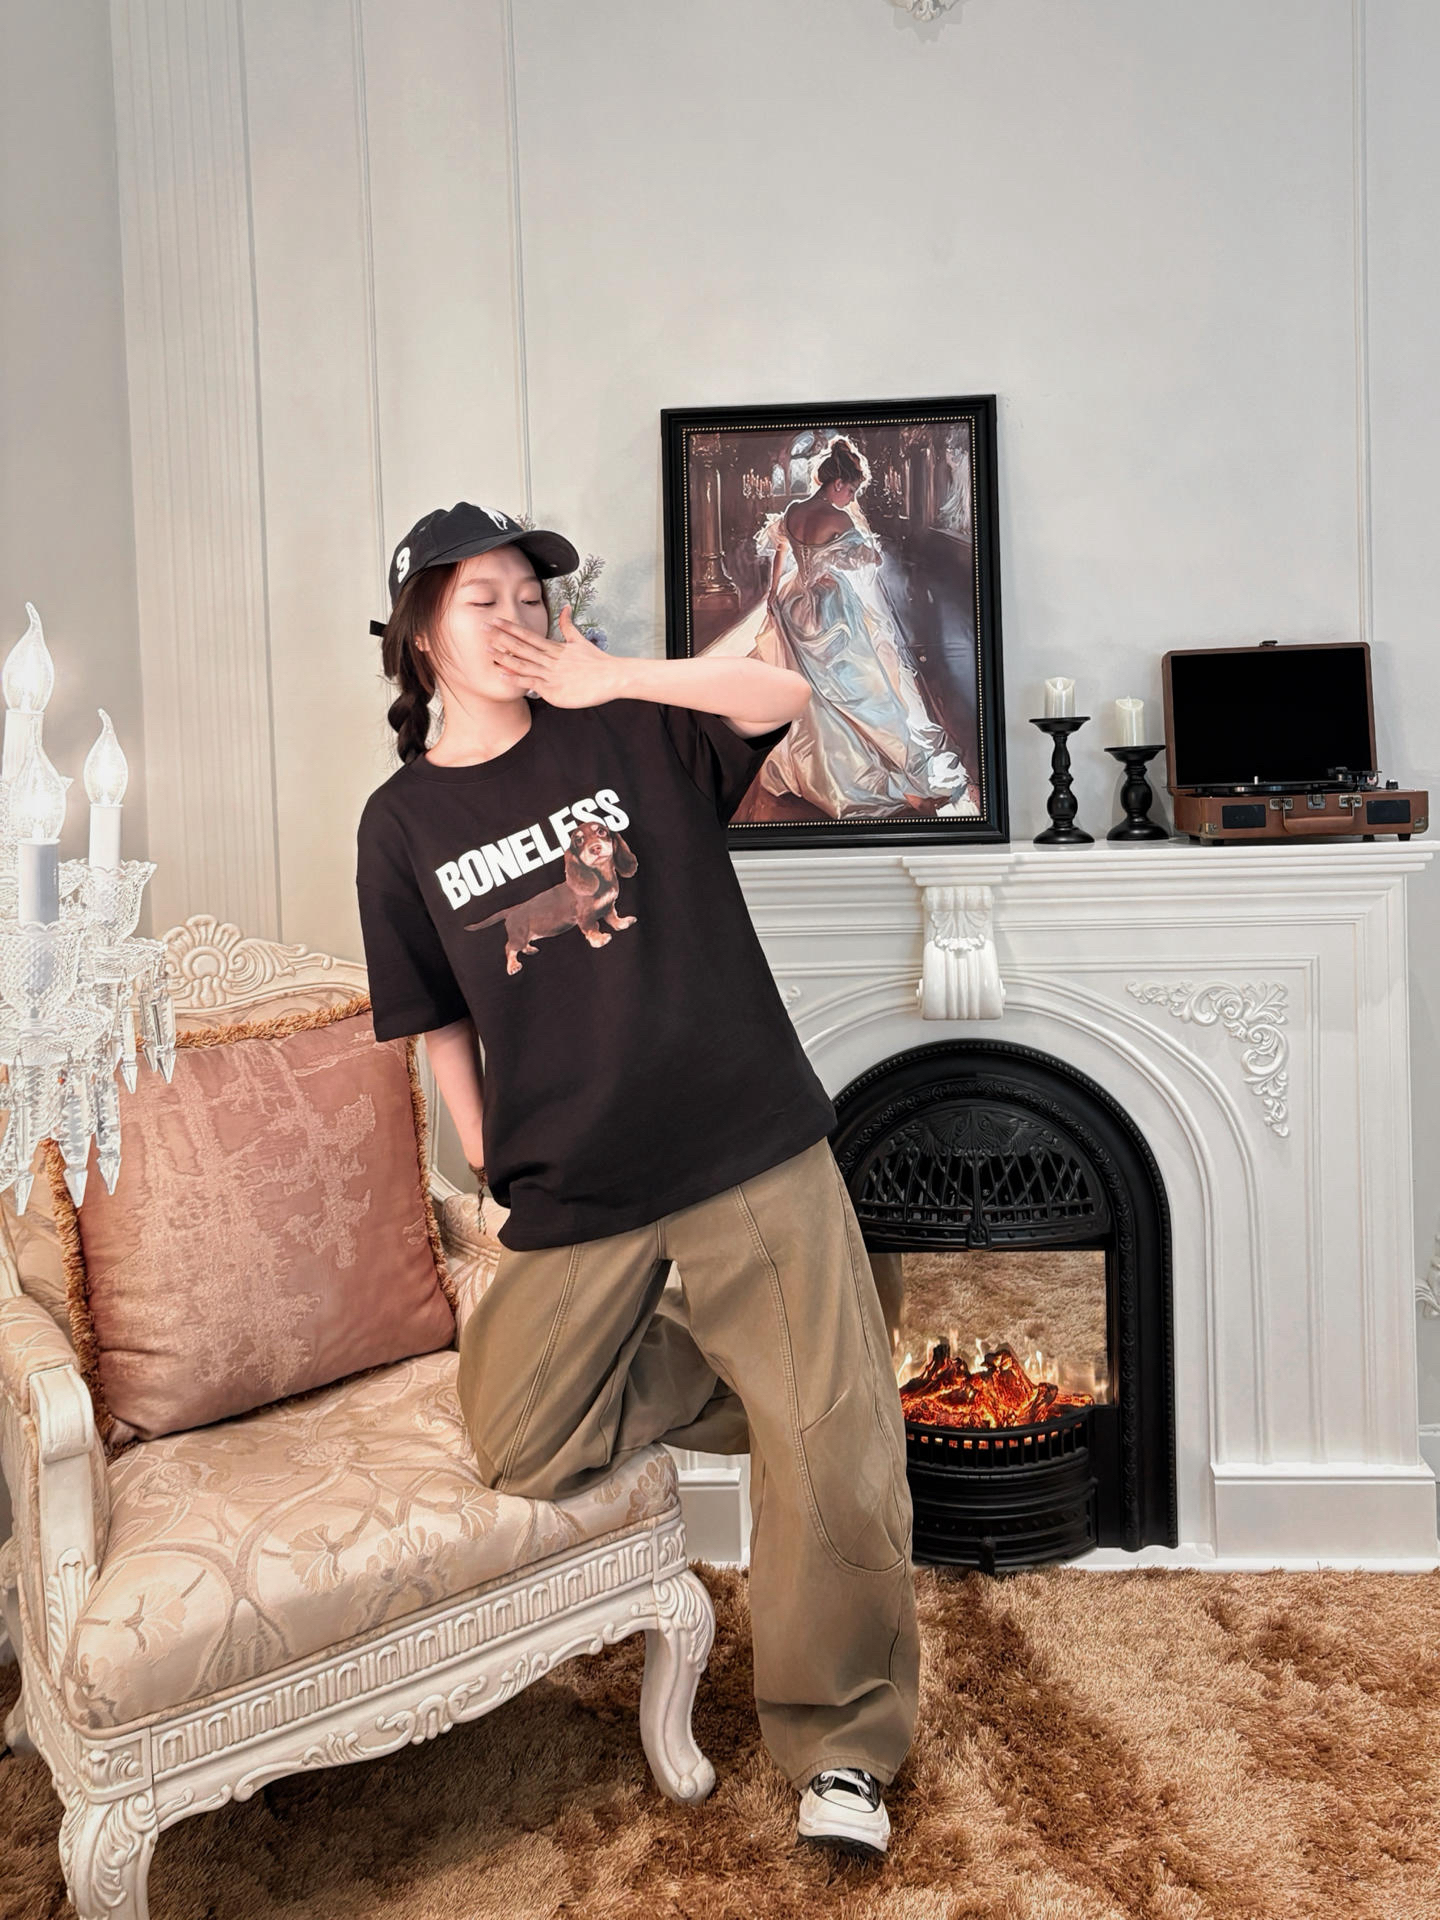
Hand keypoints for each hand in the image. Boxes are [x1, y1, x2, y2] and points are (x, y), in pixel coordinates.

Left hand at [485, 606, 623, 708]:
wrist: (612, 677)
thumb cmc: (598, 662)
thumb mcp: (580, 640)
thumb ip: (568, 625)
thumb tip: (565, 607)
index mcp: (555, 647)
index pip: (527, 635)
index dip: (509, 627)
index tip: (494, 620)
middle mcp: (550, 658)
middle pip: (521, 646)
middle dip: (500, 637)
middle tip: (483, 628)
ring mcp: (551, 674)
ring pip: (522, 663)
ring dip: (504, 657)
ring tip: (487, 651)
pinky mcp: (553, 689)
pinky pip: (530, 683)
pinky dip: (515, 679)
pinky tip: (501, 675)